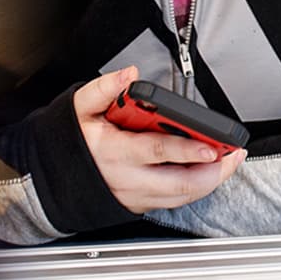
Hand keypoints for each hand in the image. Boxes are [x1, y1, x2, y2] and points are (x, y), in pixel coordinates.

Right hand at [73, 67, 246, 212]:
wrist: (47, 178)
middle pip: (179, 184)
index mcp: (113, 152)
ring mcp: (134, 196)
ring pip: (181, 197)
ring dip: (210, 181)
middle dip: (213, 172)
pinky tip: (209, 172)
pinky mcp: (138, 205)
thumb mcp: (79, 107)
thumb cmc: (67, 141)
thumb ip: (105, 88)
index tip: (211, 145)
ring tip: (230, 161)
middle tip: (233, 155)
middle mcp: (126, 179)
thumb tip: (128, 74)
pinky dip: (195, 188)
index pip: (157, 151)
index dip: (187, 149)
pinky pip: (173, 201)